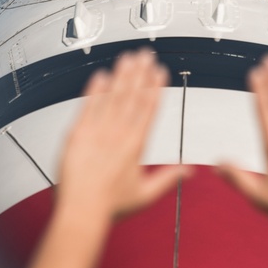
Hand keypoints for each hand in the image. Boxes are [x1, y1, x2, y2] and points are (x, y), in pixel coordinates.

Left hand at [55, 50, 188, 223]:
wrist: (81, 212)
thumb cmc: (110, 206)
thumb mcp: (146, 194)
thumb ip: (169, 178)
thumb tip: (190, 172)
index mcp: (136, 146)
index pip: (149, 109)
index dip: (156, 87)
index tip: (160, 71)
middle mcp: (118, 134)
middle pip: (133, 96)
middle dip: (141, 73)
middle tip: (146, 54)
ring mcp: (97, 132)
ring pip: (112, 97)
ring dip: (121, 75)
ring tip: (128, 58)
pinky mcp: (77, 134)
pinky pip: (88, 106)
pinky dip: (95, 89)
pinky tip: (102, 74)